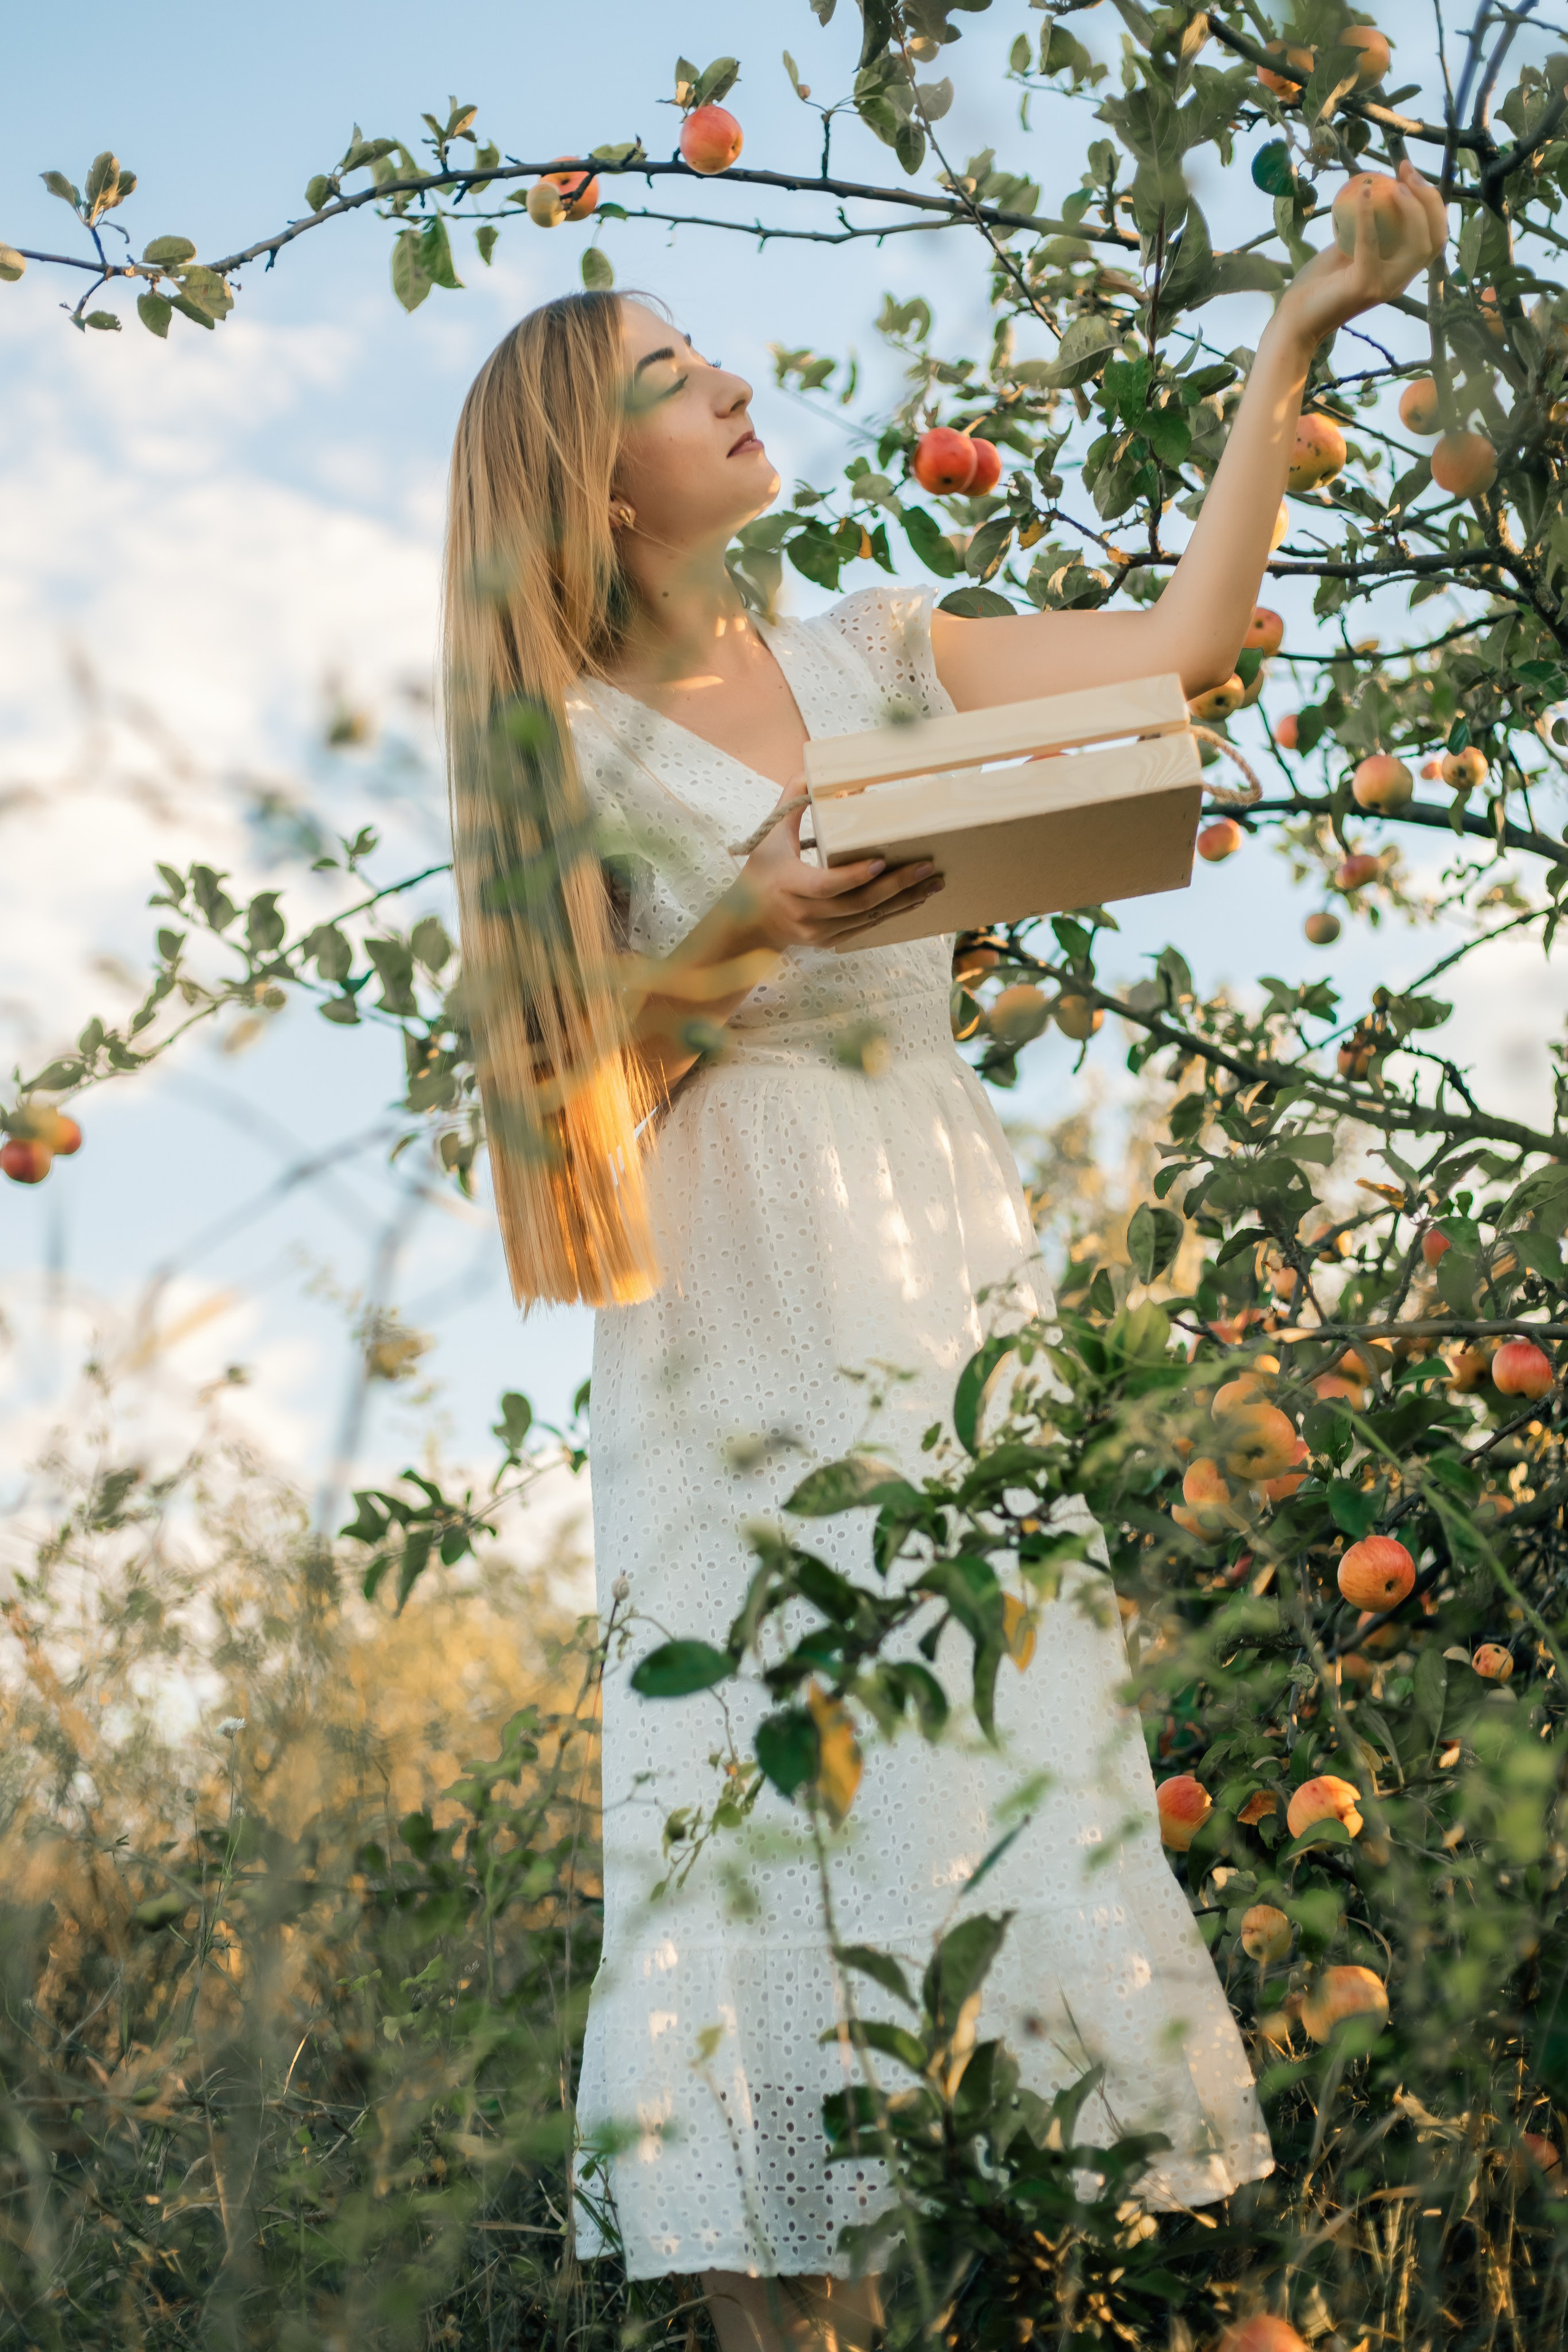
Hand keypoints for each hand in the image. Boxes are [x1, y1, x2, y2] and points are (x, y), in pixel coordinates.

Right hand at [730, 787, 944, 948]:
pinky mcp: (830, 942)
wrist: (750, 924)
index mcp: (790, 886)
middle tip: (926, 868)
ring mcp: (819, 932)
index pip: (826, 886)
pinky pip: (867, 929)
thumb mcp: (769, 838)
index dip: (854, 876)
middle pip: (857, 904)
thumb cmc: (761, 874)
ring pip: (868, 918)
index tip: (882, 860)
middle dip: (896, 886)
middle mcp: (806, 914)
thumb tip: (810, 772)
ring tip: (932, 883)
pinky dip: (892, 914)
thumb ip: (790, 804)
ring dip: (903, 901)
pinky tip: (915, 900)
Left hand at [1278, 160, 1447, 349]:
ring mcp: (1384, 285)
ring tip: (1393, 184)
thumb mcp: (1347, 250)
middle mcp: (1399, 281)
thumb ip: (1365, 230)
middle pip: (1435, 239)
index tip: (1408, 172)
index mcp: (1399, 272)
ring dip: (1412, 208)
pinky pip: (1372, 243)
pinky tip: (1362, 194)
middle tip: (1406, 170)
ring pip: (1419, 245)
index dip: (1430, 202)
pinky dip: (1367, 215)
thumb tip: (1372, 193)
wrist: (1294, 320)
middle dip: (1428, 198)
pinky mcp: (1364, 284)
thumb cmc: (1317, 285)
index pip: (1433, 237)